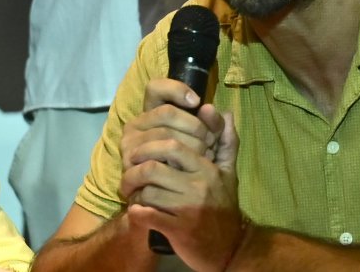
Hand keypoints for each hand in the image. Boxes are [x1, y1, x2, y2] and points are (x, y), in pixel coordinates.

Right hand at [120, 79, 221, 173]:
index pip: (156, 88)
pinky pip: (154, 156)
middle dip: (195, 126)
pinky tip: (186, 170)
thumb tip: (215, 110)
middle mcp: (137, 124)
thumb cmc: (195, 171)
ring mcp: (130, 143)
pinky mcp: (129, 163)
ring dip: (189, 145)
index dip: (175, 89)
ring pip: (164, 134)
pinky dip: (175, 162)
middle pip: (167, 112)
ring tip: (202, 159)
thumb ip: (218, 129)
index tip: (196, 101)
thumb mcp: (214, 148)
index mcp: (154, 114)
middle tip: (210, 143)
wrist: (182, 206)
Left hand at [124, 108, 241, 271]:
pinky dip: (137, 213)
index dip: (149, 145)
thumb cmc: (224, 206)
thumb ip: (226, 142)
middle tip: (128, 173)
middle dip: (135, 168)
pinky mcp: (179, 230)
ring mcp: (188, 208)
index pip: (173, 144)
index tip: (139, 153)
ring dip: (134, 193)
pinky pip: (147, 216)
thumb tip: (224, 111)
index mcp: (207, 168)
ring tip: (133, 195)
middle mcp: (199, 185)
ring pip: (148, 191)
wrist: (231, 247)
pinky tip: (137, 212)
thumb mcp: (228, 173)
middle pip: (154, 165)